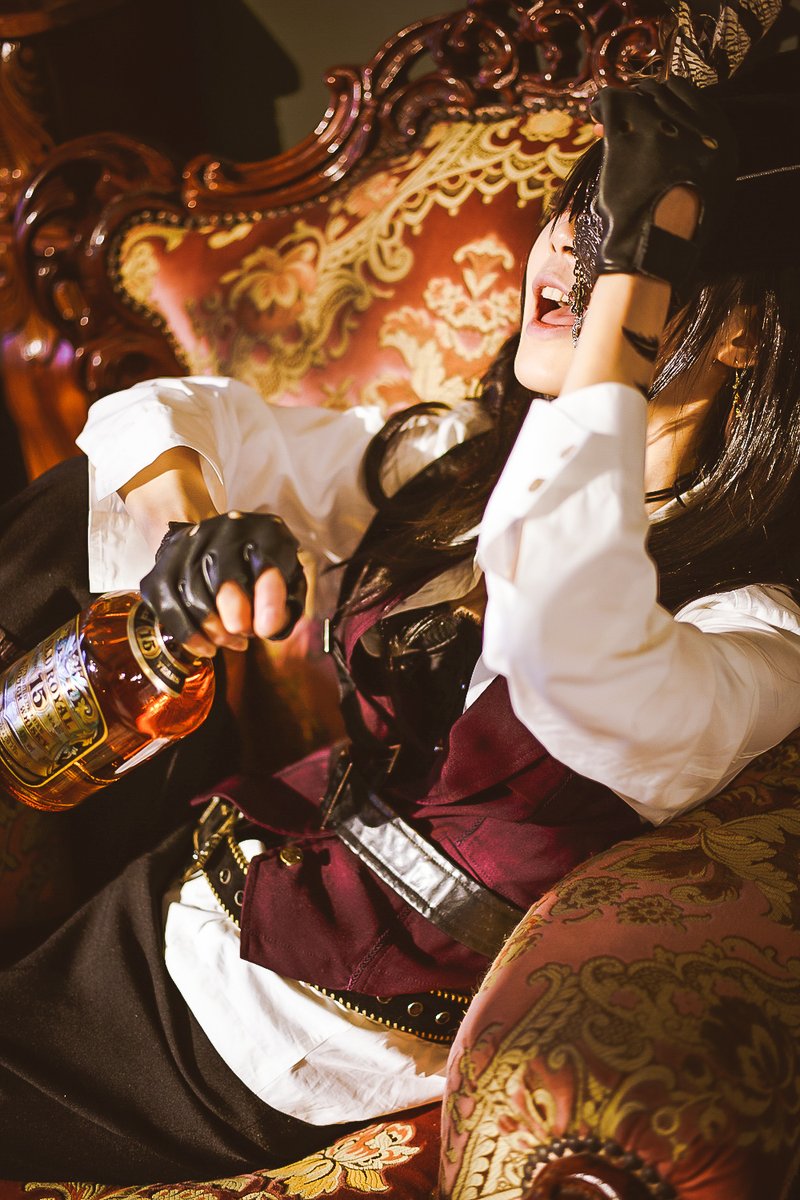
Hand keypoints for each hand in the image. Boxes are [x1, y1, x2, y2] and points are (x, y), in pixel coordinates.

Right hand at [140, 511, 306, 652]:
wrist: (215, 542)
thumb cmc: (259, 568)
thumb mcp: (288, 576)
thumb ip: (288, 601)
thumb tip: (270, 629)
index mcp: (264, 534)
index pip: (266, 565)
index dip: (268, 601)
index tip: (267, 629)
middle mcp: (223, 534)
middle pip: (224, 581)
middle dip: (237, 618)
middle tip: (246, 634)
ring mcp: (187, 550)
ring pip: (196, 600)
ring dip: (217, 632)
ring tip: (234, 642)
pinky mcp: (161, 572)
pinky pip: (171, 612)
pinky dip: (192, 637)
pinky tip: (209, 648)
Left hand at [592, 77, 735, 288]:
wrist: (658, 246)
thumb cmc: (686, 229)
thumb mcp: (713, 190)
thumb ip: (704, 162)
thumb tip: (689, 150)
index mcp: (718, 139)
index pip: (692, 96)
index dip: (670, 96)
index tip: (657, 102)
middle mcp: (688, 128)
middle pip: (663, 93)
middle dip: (644, 97)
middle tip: (630, 107)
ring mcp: (656, 132)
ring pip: (637, 97)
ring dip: (623, 102)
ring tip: (608, 110)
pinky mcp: (624, 140)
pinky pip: (610, 106)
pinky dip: (601, 106)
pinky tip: (594, 110)